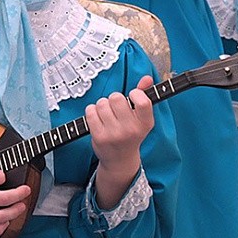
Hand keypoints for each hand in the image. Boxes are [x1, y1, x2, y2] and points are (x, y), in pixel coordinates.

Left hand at [86, 75, 153, 206]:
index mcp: (145, 124)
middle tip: (116, 108)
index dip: (134, 93)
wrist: (119, 159)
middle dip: (114, 99)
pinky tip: (98, 119)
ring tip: (107, 115)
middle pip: (116, 97)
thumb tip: (147, 78)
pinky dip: (92, 111)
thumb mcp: (141, 118)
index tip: (132, 97)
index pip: (142, 101)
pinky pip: (90, 111)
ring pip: (101, 103)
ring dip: (102, 105)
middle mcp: (131, 130)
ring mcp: (114, 134)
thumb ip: (143, 97)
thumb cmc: (131, 134)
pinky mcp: (98, 136)